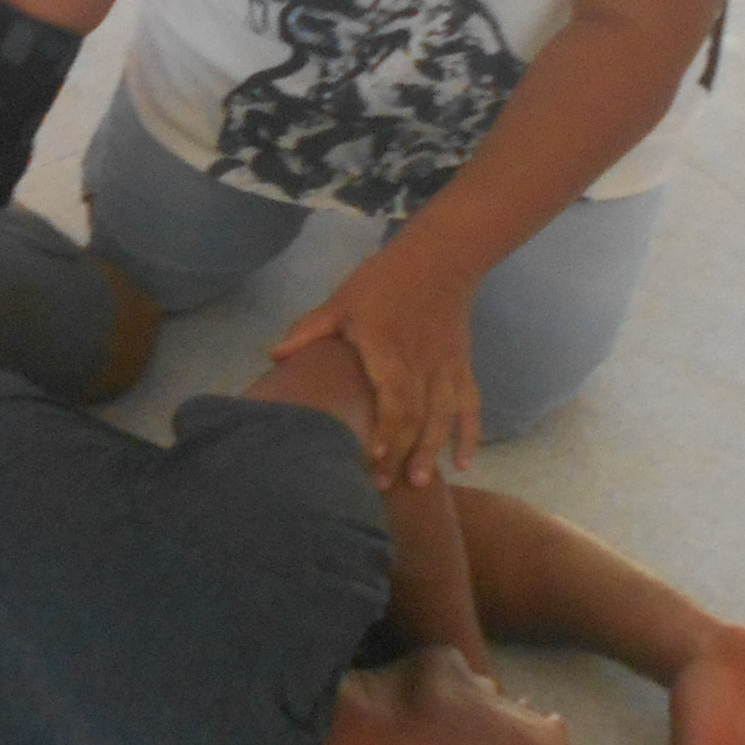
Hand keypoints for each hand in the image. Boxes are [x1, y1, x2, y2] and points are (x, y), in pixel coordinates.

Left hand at [268, 243, 483, 488]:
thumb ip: (311, 330)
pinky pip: (470, 406)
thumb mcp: (342, 301)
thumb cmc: (383, 281)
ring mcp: (445, 367)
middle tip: (382, 485)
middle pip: (417, 414)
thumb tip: (274, 356)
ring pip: (444, 415)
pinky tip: (463, 464)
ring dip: (433, 450)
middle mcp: (420, 362)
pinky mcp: (462, 368)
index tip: (373, 455)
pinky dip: (469, 435)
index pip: (393, 395)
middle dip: (402, 451)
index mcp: (387, 347)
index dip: (386, 427)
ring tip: (419, 483)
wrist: (440, 259)